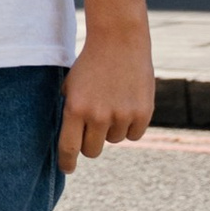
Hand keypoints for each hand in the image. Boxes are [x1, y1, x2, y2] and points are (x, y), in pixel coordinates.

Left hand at [60, 25, 154, 172]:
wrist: (119, 41)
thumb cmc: (90, 65)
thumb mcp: (70, 87)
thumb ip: (70, 113)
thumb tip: (70, 142)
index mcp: (75, 108)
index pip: (69, 147)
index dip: (67, 162)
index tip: (68, 169)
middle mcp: (98, 116)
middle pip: (92, 151)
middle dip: (91, 143)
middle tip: (92, 127)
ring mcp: (122, 115)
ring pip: (114, 140)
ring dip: (111, 129)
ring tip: (111, 103)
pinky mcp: (142, 113)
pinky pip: (134, 135)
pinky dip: (130, 126)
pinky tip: (126, 105)